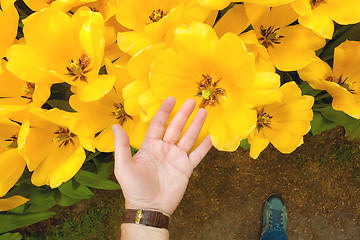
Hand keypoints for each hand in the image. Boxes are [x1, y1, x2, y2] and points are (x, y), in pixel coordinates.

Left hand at [112, 97, 211, 214]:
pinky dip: (204, 146)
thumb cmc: (134, 187)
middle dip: (184, 114)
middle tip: (192, 100)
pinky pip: (197, 154)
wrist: (149, 207)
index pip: (158, 124)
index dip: (164, 111)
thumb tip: (115, 126)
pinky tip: (211, 136)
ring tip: (203, 112)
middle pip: (176, 127)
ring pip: (188, 137)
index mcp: (150, 146)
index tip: (171, 99)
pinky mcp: (186, 168)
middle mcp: (164, 149)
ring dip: (196, 125)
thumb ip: (122, 146)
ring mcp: (176, 158)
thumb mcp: (124, 166)